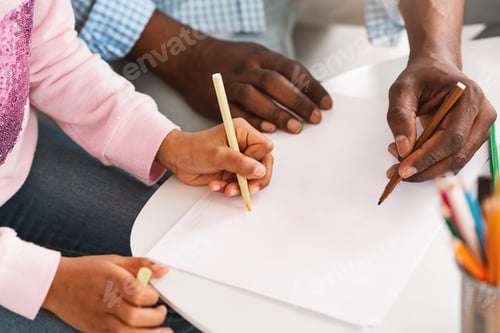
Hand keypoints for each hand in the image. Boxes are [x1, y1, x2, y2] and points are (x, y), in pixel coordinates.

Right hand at [43, 255, 170, 332]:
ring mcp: (99, 319)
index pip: (138, 293)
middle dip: (154, 317)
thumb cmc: (86, 271)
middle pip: (134, 316)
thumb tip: (163, 269)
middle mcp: (105, 302)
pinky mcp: (94, 331)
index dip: (151, 296)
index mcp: (112, 281)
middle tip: (160, 312)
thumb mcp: (115, 260)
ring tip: (163, 332)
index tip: (154, 295)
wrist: (55, 284)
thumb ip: (141, 264)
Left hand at [156, 118, 273, 195]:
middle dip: (254, 180)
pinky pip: (241, 184)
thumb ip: (240, 163)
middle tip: (247, 189)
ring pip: (253, 177)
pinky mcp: (233, 171)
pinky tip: (217, 185)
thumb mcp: (217, 155)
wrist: (176, 158)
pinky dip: (230, 188)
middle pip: (263, 164)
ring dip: (239, 186)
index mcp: (243, 132)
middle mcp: (244, 144)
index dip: (258, 161)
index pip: (265, 148)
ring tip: (225, 188)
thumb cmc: (192, 149)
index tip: (246, 170)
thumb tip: (259, 170)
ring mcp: (239, 159)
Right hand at [174, 37, 332, 133]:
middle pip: (276, 83)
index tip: (326, 103)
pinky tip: (269, 130)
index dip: (311, 87)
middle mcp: (246, 66)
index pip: (292, 69)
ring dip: (278, 113)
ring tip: (296, 127)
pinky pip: (237, 111)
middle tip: (315, 118)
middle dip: (298, 101)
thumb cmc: (230, 60)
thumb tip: (308, 91)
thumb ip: (277, 70)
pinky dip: (253, 120)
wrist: (190, 58)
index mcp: (260, 54)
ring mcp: (231, 82)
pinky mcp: (217, 99)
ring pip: (257, 97)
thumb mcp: (254, 54)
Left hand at [386, 58, 495, 181]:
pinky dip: (431, 165)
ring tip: (399, 164)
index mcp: (469, 97)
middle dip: (425, 168)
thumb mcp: (402, 90)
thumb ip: (400, 117)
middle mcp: (481, 114)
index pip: (452, 138)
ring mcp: (480, 127)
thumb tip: (403, 148)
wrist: (435, 69)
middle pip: (457, 154)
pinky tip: (410, 161)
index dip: (427, 157)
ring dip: (427, 169)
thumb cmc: (421, 76)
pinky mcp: (471, 137)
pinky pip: (452, 158)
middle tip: (398, 173)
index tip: (404, 169)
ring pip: (456, 161)